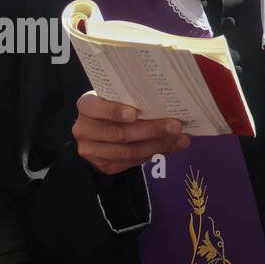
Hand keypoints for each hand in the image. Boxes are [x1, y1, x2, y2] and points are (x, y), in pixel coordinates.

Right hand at [73, 91, 190, 175]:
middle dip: (151, 130)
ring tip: (180, 138)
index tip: (135, 113)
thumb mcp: (116, 98)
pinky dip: (155, 154)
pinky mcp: (103, 166)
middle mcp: (84, 129)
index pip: (96, 108)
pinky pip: (132, 162)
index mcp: (86, 106)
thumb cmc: (113, 107)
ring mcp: (91, 150)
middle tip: (175, 126)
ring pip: (128, 151)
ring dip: (159, 145)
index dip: (115, 111)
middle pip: (119, 133)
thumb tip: (170, 103)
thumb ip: (132, 100)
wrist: (99, 130)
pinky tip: (172, 147)